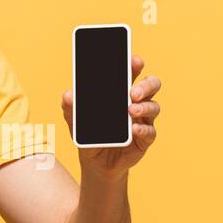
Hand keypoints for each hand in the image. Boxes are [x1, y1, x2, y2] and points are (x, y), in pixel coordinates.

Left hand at [61, 54, 159, 180]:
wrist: (95, 162)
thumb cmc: (89, 135)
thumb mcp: (75, 120)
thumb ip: (71, 107)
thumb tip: (68, 95)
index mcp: (122, 92)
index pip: (132, 72)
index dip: (135, 64)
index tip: (134, 60)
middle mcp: (137, 102)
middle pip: (152, 85)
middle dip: (146, 85)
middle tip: (132, 92)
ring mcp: (143, 120)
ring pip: (154, 107)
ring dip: (144, 107)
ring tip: (130, 111)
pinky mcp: (145, 139)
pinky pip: (150, 132)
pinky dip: (143, 129)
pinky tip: (134, 130)